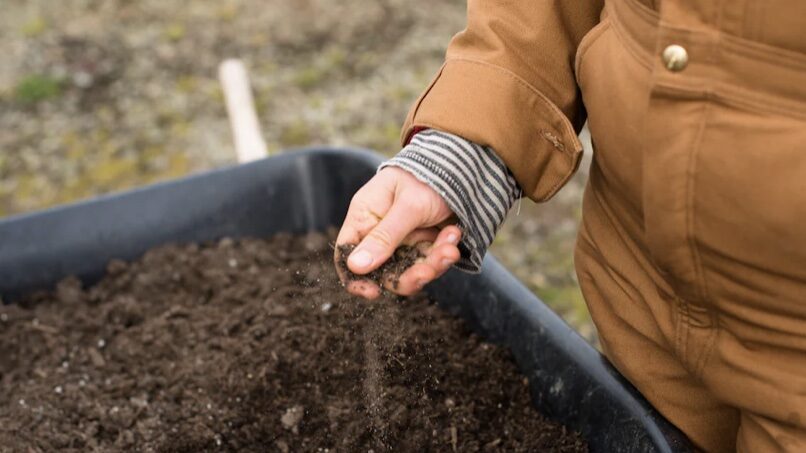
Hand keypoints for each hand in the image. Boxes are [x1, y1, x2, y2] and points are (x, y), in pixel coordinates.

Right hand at [335, 167, 461, 298]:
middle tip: (428, 271)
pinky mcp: (424, 243)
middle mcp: (380, 231)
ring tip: (450, 248)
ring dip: (433, 264)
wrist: (460, 166)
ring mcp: (403, 239)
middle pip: (383, 270)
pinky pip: (430, 261)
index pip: (347, 253)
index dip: (355, 278)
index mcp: (365, 216)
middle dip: (409, 275)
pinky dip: (444, 252)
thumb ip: (384, 237)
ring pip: (410, 270)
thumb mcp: (407, 206)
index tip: (373, 292)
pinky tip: (454, 234)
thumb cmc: (426, 177)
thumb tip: (355, 267)